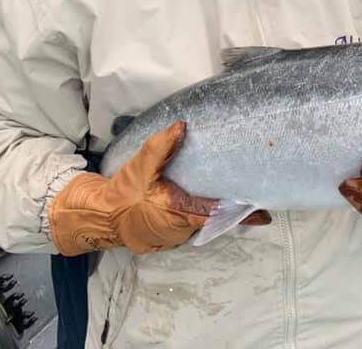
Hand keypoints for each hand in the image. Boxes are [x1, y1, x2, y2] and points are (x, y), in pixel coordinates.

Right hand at [49, 120, 269, 254]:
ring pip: (203, 224)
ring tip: (237, 195)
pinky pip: (191, 227)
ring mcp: (175, 236)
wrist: (100, 216)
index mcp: (179, 213)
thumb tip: (182, 125)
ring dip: (216, 213)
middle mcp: (181, 229)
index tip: (262, 208)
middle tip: (253, 194)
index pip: (217, 214)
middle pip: (214, 220)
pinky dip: (201, 216)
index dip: (240, 211)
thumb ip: (163, 146)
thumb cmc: (123, 193)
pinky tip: (207, 202)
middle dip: (232, 209)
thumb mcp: (142, 166)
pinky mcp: (168, 237)